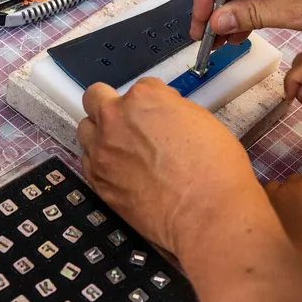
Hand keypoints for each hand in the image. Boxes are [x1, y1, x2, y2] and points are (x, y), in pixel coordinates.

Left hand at [77, 77, 263, 255]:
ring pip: (85, 129)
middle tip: (130, 122)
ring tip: (123, 148)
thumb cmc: (215, 169)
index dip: (153, 103)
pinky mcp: (97, 180)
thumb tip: (163, 114)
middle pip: (96, 97)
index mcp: (145, 98)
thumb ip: (172, 110)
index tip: (160, 116)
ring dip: (100, 133)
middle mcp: (116, 118)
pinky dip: (101, 162)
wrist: (206, 214)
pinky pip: (88, 161)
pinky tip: (121, 171)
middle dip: (111, 105)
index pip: (141, 87)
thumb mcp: (202, 121)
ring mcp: (102, 150)